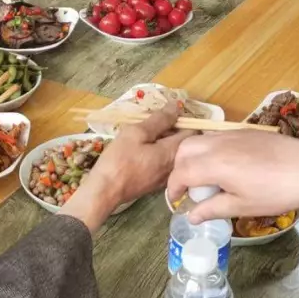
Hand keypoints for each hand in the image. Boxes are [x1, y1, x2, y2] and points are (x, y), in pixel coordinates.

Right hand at [63, 107, 188, 231]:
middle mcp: (175, 165)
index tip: (165, 114)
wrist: (106, 190)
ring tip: (144, 136)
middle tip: (150, 123)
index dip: (182, 119)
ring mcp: (166, 177)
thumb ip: (159, 119)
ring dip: (163, 142)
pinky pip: (163, 163)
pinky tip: (141, 151)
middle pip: (183, 142)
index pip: (192, 130)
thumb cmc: (120, 159)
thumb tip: (177, 107)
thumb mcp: (137, 132)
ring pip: (172, 152)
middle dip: (172, 129)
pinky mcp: (156, 184)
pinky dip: (157, 153)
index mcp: (174, 151)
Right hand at [167, 131, 298, 222]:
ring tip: (204, 177)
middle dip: (179, 169)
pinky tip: (222, 166)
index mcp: (214, 164)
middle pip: (184, 150)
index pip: (181, 172)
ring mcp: (231, 134)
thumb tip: (191, 216)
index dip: (173, 188)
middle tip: (188, 188)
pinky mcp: (244, 131)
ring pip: (199, 140)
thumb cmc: (276, 192)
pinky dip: (208, 149)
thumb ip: (212, 209)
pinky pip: (215, 137)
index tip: (176, 201)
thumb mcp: (242, 206)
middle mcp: (217, 144)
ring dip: (192, 157)